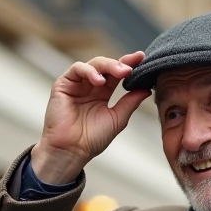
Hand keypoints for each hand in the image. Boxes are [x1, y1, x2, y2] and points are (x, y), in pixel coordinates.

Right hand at [31, 51, 150, 183]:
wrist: (72, 151)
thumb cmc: (92, 139)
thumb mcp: (117, 118)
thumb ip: (130, 102)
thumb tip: (147, 88)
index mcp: (103, 93)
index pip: (117, 74)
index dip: (129, 65)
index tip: (142, 59)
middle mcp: (89, 86)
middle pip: (107, 66)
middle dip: (121, 63)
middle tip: (132, 67)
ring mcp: (76, 84)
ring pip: (93, 64)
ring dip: (108, 65)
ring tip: (121, 73)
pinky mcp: (63, 84)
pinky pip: (77, 69)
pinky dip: (89, 71)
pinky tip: (100, 81)